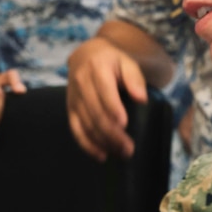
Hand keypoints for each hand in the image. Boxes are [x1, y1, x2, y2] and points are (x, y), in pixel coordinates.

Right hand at [65, 37, 147, 160]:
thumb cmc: (112, 61)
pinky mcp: (70, 109)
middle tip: (128, 148)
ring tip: (120, 153)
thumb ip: (135, 78)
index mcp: (97, 68)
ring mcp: (73, 97)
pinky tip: (101, 155)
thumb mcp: (127, 62)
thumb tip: (141, 98)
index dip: (112, 108)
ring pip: (86, 124)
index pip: (104, 91)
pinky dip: (87, 144)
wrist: (86, 56)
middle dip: (111, 133)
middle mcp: (81, 83)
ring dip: (102, 141)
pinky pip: (76, 129)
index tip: (124, 124)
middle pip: (95, 112)